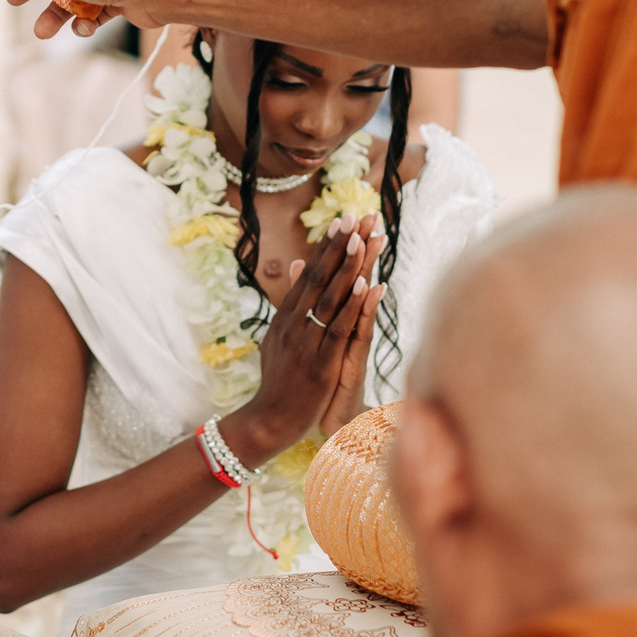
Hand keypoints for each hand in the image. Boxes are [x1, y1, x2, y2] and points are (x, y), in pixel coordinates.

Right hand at [227, 218, 384, 462]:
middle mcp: (294, 324)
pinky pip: (339, 329)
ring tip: (364, 239)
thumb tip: (294, 265)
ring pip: (331, 298)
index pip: (309, 274)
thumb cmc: (279, 380)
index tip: (342, 220)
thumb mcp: (278, 336)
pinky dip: (353, 306)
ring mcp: (306, 342)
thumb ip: (288, 301)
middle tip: (356, 216)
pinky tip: (367, 286)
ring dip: (349, 267)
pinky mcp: (320, 363)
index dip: (327, 247)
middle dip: (340, 246)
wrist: (269, 420)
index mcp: (286, 317)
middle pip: (320, 278)